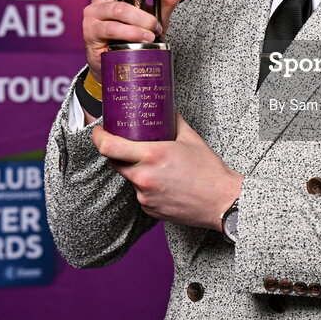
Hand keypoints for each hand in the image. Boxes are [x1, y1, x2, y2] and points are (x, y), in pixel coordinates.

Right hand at [83, 0, 191, 81]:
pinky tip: (146, 38)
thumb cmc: (136, 36)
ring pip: (118, 7)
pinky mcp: (91, 31)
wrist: (120, 66)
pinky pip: (114, 28)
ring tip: (155, 29)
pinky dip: (134, 33)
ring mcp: (93, 12)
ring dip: (142, 19)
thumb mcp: (157, 15)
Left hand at [92, 114, 243, 229]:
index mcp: (152, 156)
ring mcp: (144, 196)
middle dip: (117, 152)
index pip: (109, 147)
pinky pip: (140, 193)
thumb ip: (173, 122)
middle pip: (115, 162)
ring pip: (129, 178)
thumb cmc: (209, 171)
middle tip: (127, 144)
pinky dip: (146, 186)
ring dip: (136, 170)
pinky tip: (164, 182)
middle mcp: (144, 177)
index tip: (99, 131)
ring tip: (158, 166)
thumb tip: (164, 110)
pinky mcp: (149, 209)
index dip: (98, 137)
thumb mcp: (191, 138)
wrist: (222, 200)